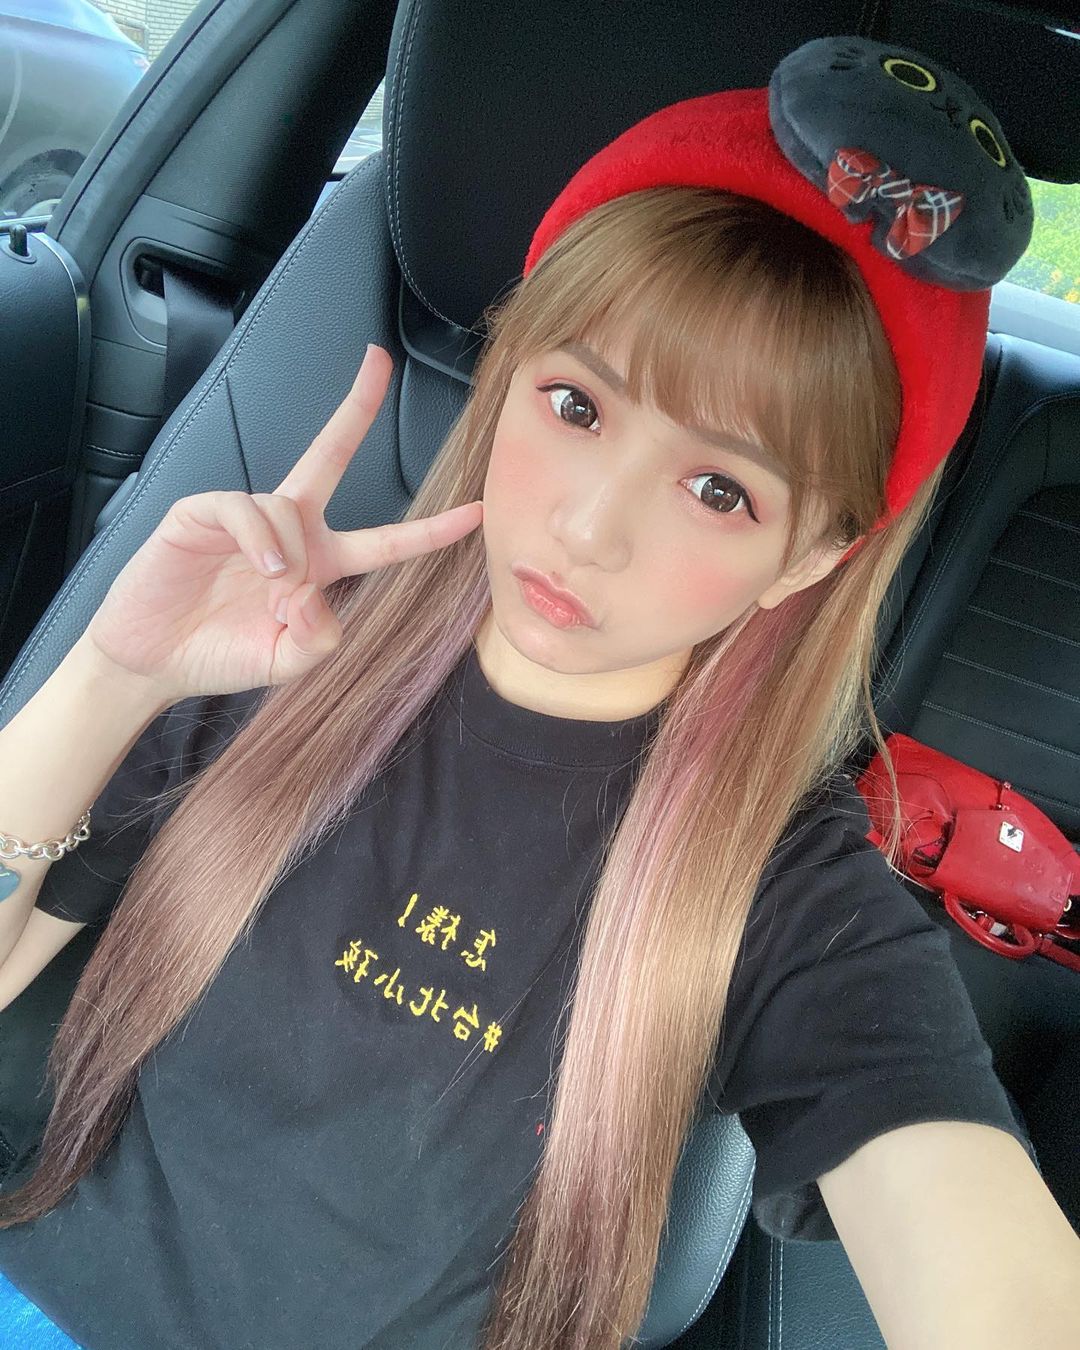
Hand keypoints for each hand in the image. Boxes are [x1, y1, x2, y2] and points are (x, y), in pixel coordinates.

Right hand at [84, 345, 482, 701]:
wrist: (152, 661)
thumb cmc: (220, 655)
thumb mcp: (287, 661)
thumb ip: (319, 639)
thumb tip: (312, 593)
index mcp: (318, 565)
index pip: (384, 543)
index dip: (430, 531)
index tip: (477, 513)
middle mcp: (289, 532)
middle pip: (329, 456)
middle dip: (355, 408)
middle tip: (378, 361)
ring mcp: (246, 518)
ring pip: (289, 507)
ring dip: (287, 555)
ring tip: (267, 591)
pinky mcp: (202, 514)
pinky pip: (245, 509)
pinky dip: (257, 539)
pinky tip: (258, 570)